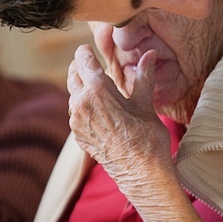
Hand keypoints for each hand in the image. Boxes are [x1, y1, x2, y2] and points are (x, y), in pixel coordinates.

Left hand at [67, 45, 175, 199]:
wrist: (142, 172)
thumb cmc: (147, 136)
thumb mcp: (145, 103)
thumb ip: (143, 76)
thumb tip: (149, 53)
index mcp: (97, 90)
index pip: (82, 61)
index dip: (85, 52)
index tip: (88, 49)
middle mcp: (81, 104)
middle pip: (73, 75)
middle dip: (80, 67)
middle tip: (89, 63)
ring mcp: (76, 122)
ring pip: (73, 95)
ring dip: (81, 87)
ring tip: (96, 85)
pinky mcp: (78, 136)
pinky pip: (75, 113)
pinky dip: (82, 105)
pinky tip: (96, 108)